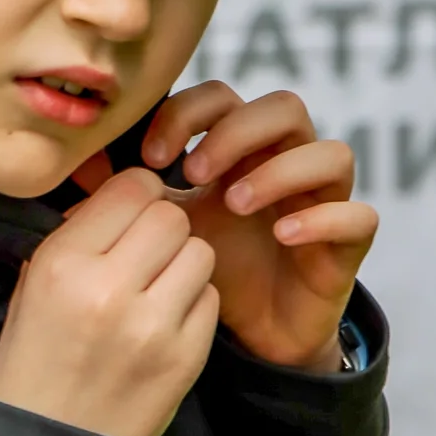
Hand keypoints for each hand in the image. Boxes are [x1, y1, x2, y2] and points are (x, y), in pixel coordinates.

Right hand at [0, 167, 217, 435]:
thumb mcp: (32, 287)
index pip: (131, 188)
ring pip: (200, 251)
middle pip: (171, 216)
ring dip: (182, 262)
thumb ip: (74, 235)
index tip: (132, 211)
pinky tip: (168, 319)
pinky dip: (193, 301)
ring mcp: (152, 325)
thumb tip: (118, 195)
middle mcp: (109, 288)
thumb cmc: (36, 361)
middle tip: (147, 251)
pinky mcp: (186, 356)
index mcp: (62, 264)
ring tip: (158, 285)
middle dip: (162, 227)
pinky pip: (210, 297)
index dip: (138, 194)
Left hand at [141, 85, 376, 372]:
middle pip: (285, 107)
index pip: (224, 98)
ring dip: (281, 170)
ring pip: (332, 152)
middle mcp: (287, 164)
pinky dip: (324, 218)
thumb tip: (75, 162)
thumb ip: (125, 195)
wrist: (250, 337)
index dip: (188, 112)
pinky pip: (360, 215)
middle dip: (236, 132)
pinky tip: (284, 234)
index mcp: (241, 151)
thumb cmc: (209, 269)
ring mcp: (323, 202)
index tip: (150, 154)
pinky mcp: (347, 246)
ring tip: (236, 203)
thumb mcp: (161, 228)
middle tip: (193, 172)